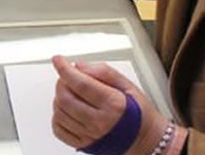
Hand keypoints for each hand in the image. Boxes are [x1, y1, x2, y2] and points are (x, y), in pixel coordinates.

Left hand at [52, 55, 169, 154]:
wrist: (147, 141)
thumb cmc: (138, 113)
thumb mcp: (128, 85)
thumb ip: (103, 72)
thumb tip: (79, 66)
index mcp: (113, 104)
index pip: (80, 83)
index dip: (64, 69)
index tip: (58, 60)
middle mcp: (100, 122)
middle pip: (65, 98)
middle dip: (61, 82)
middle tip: (67, 77)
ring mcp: (91, 135)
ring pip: (59, 113)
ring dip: (58, 98)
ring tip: (70, 93)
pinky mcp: (84, 145)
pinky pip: (58, 130)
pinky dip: (57, 117)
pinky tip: (67, 110)